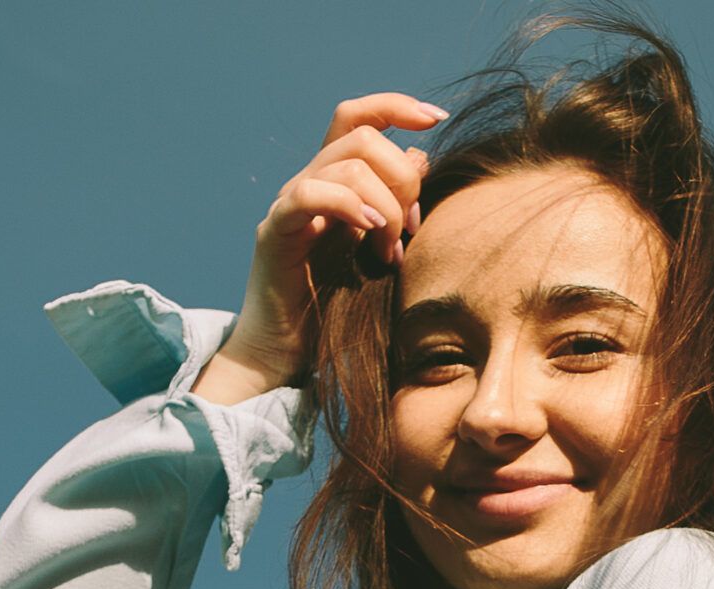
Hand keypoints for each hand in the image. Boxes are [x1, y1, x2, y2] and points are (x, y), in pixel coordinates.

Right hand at [192, 92, 443, 405]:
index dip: (398, 107)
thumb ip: (398, 205)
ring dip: (384, 205)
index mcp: (336, 182)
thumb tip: (422, 157)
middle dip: (402, 178)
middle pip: (363, 137)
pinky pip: (309, 194)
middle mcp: (310, 182)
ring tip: (389, 251)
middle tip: (408, 231)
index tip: (438, 119)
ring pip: (345, 164)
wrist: (286, 356)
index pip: (361, 118)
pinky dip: (347, 204)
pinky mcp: (276, 232)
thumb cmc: (337, 310)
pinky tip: (368, 232)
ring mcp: (290, 204)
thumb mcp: (381, 250)